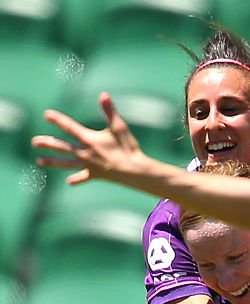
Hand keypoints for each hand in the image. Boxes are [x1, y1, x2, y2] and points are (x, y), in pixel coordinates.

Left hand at [32, 93, 149, 184]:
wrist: (134, 171)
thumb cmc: (128, 148)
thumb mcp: (119, 127)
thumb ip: (110, 111)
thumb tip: (104, 95)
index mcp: (89, 139)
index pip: (70, 127)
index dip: (58, 120)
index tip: (47, 115)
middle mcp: (85, 153)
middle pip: (63, 147)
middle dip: (48, 144)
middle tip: (35, 142)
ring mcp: (89, 165)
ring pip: (67, 163)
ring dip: (53, 162)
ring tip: (39, 161)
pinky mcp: (96, 174)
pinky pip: (84, 177)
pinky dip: (77, 179)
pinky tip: (69, 182)